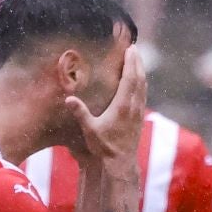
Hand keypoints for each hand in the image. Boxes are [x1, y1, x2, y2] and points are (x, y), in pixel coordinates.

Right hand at [65, 33, 146, 172]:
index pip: (129, 78)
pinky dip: (142, 83)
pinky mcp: (139, 117)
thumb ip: (80, 113)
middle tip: (134, 48)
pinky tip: (140, 82)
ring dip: (141, 71)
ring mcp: (138, 111)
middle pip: (139, 78)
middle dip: (137, 62)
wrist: (120, 163)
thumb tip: (68, 99)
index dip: (131, 62)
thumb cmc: (104, 147)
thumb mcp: (89, 130)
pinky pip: (143, 95)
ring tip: (137, 60)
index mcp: (122, 105)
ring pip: (143, 86)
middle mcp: (133, 106)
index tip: (130, 49)